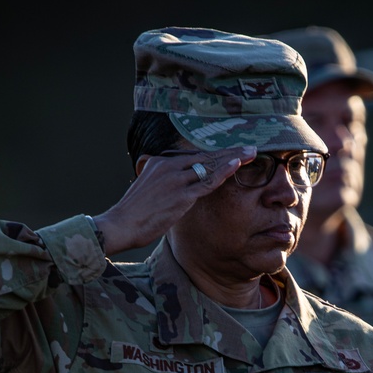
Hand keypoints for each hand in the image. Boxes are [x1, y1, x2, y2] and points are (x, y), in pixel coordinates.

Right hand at [93, 146, 255, 254]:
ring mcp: (176, 180)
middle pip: (206, 156)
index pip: (194, 155)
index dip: (216, 153)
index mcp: (160, 162)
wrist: (121, 225)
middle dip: (230, 152)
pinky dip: (224, 173)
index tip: (232, 150)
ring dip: (233, 158)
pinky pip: (208, 182)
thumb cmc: (134, 212)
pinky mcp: (181, 196)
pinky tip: (237, 165)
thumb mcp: (147, 188)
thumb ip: (162, 181)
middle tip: (250, 147)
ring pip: (210, 166)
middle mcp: (169, 166)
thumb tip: (175, 186)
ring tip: (252, 152)